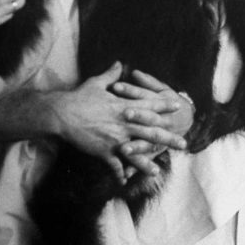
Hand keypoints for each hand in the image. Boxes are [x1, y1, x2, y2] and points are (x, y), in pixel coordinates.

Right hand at [55, 62, 186, 182]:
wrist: (61, 114)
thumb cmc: (79, 97)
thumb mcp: (96, 83)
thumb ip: (110, 74)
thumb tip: (118, 62)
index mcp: (124, 106)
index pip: (150, 105)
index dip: (165, 105)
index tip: (178, 106)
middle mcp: (124, 123)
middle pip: (152, 131)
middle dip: (168, 138)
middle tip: (183, 143)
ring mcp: (115, 138)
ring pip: (136, 152)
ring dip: (147, 162)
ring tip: (158, 170)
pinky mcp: (103, 150)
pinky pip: (114, 164)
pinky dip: (120, 173)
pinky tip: (125, 181)